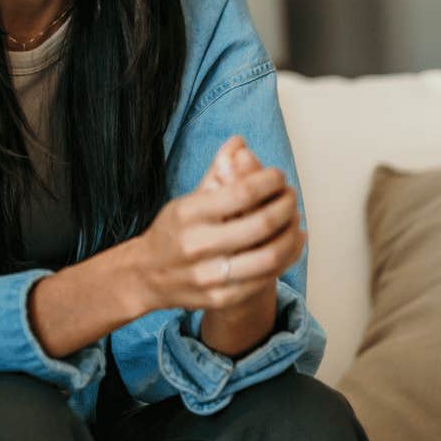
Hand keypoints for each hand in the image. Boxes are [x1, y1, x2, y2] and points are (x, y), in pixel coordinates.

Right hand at [126, 137, 304, 312]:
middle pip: (260, 225)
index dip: (269, 181)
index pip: (241, 192)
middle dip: (285, 206)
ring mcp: (209, 276)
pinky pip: (266, 278)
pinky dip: (287, 257)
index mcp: (188, 214)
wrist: (146, 276)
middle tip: (290, 196)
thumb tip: (240, 142)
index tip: (278, 176)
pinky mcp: (220, 298)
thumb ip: (216, 172)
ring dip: (291, 234)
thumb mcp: (186, 199)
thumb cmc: (173, 232)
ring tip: (294, 219)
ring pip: (269, 256)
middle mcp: (197, 245)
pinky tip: (292, 242)